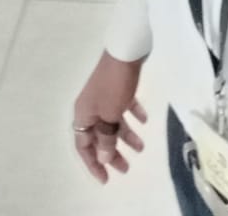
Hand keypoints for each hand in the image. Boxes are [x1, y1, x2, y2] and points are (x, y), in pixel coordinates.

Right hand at [73, 49, 148, 183]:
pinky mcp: (117, 86)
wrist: (125, 50)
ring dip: (126, 135)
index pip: (83, 146)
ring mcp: (104, 95)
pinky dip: (132, 114)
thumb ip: (107, 138)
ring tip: (142, 147)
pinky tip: (145, 119)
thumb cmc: (114, 85)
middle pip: (99, 136)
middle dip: (112, 153)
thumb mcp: (110, 115)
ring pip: (113, 122)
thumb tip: (104, 157)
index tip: (106, 178)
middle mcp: (90, 107)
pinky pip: (123, 106)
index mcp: (83, 115)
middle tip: (126, 168)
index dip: (93, 164)